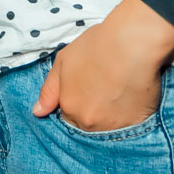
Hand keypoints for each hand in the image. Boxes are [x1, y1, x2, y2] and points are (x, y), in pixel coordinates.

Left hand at [33, 0, 173, 132]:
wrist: (132, 42)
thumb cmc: (97, 46)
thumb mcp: (63, 61)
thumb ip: (49, 90)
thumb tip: (37, 112)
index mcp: (69, 107)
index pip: (67, 119)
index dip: (76, 105)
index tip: (87, 91)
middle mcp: (88, 122)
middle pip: (86, 126)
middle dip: (92, 112)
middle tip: (103, 91)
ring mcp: (113, 127)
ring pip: (107, 130)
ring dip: (110, 118)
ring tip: (118, 95)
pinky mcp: (136, 126)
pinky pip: (129, 130)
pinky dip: (129, 119)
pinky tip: (132, 101)